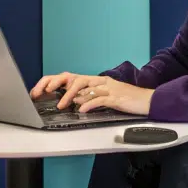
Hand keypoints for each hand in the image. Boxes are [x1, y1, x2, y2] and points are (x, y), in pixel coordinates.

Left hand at [31, 73, 152, 115]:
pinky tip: (83, 110)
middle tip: (42, 93)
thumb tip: (75, 101)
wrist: (149, 101)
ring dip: (69, 95)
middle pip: (72, 77)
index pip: (69, 77)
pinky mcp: (116, 96)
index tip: (38, 91)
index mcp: (95, 82)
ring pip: (84, 85)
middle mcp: (99, 81)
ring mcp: (108, 87)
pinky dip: (90, 104)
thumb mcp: (104, 99)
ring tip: (61, 105)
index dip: (52, 82)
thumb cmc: (128, 101)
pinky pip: (100, 98)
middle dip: (54, 83)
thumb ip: (89, 98)